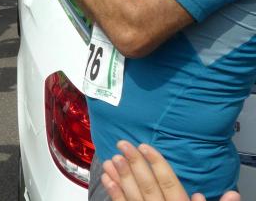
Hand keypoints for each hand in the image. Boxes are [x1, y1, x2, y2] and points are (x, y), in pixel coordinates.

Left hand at [102, 140, 240, 200]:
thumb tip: (232, 194)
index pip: (170, 185)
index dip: (158, 165)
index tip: (145, 147)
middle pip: (148, 187)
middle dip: (135, 164)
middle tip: (122, 144)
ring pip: (133, 196)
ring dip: (121, 176)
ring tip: (112, 158)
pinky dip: (114, 192)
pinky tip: (107, 178)